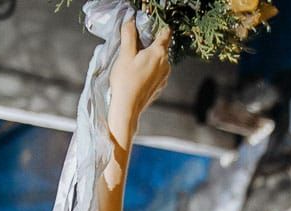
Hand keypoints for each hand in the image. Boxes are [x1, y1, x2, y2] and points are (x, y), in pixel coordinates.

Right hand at [108, 18, 171, 137]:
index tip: (148, 28)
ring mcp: (164, 76)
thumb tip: (130, 21)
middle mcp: (166, 64)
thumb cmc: (125, 82)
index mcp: (158, 52)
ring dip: (149, 58)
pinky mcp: (160, 87)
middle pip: (161, 47)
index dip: (158, 27)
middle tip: (135, 46)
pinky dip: (149, 70)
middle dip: (150, 44)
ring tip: (134, 63)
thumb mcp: (125, 54)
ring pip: (159, 61)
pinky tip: (137, 75)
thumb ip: (129, 35)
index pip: (165, 33)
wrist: (127, 109)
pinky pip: (156, 73)